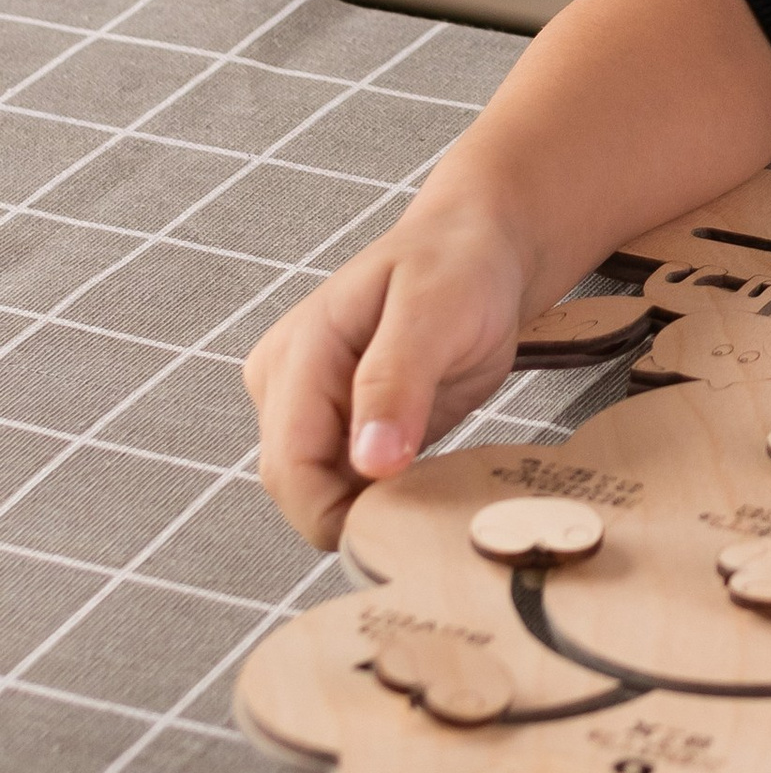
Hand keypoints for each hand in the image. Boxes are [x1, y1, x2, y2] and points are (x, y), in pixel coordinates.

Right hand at [244, 194, 532, 549]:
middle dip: (357, 512)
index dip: (334, 511)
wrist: (480, 247)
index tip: (402, 524)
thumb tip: (370, 465)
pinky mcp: (343, 424)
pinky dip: (388, 494)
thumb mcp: (434, 311)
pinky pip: (351, 481)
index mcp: (299, 354)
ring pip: (323, 490)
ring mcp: (312, 406)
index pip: (288, 465)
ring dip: (375, 505)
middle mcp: (289, 384)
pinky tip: (430, 477)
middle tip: (433, 505)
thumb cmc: (457, 264)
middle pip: (299, 487)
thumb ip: (396, 383)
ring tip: (437, 483)